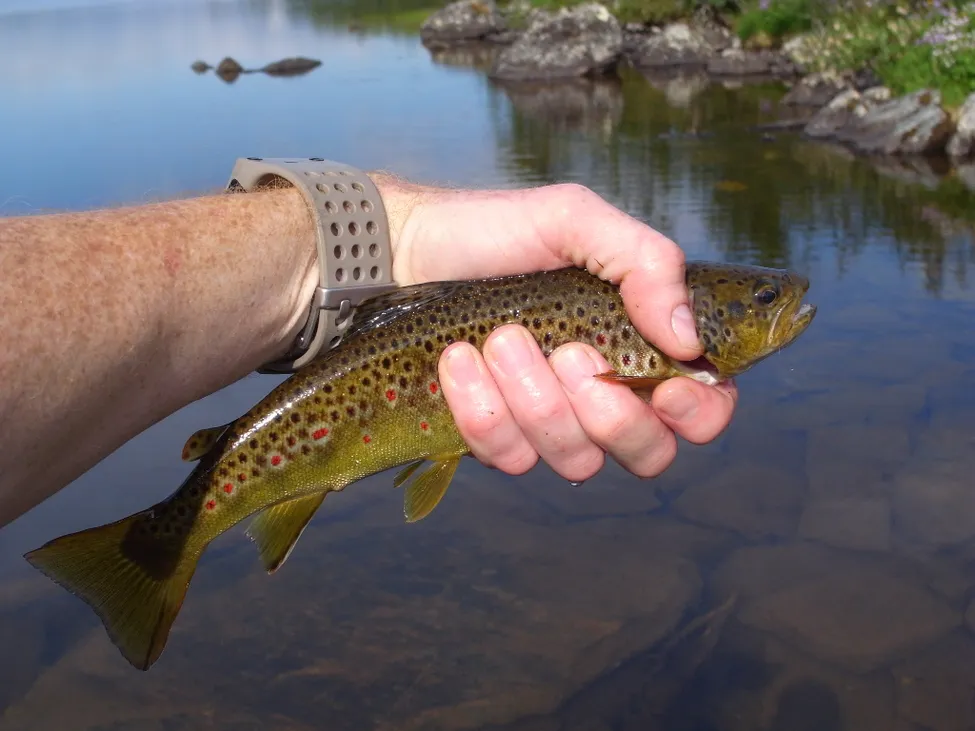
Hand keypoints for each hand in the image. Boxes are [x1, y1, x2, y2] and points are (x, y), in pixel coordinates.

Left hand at [376, 177, 737, 482]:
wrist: (403, 252)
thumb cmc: (493, 232)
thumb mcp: (573, 221)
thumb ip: (644, 262)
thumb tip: (689, 340)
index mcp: (638, 344)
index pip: (702, 408)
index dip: (699, 414)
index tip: (668, 388)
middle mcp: (602, 394)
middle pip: (648, 454)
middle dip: (611, 414)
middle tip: (569, 355)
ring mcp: (548, 423)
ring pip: (575, 458)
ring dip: (537, 398)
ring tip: (500, 338)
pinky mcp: (495, 438)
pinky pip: (509, 457)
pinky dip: (483, 409)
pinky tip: (458, 361)